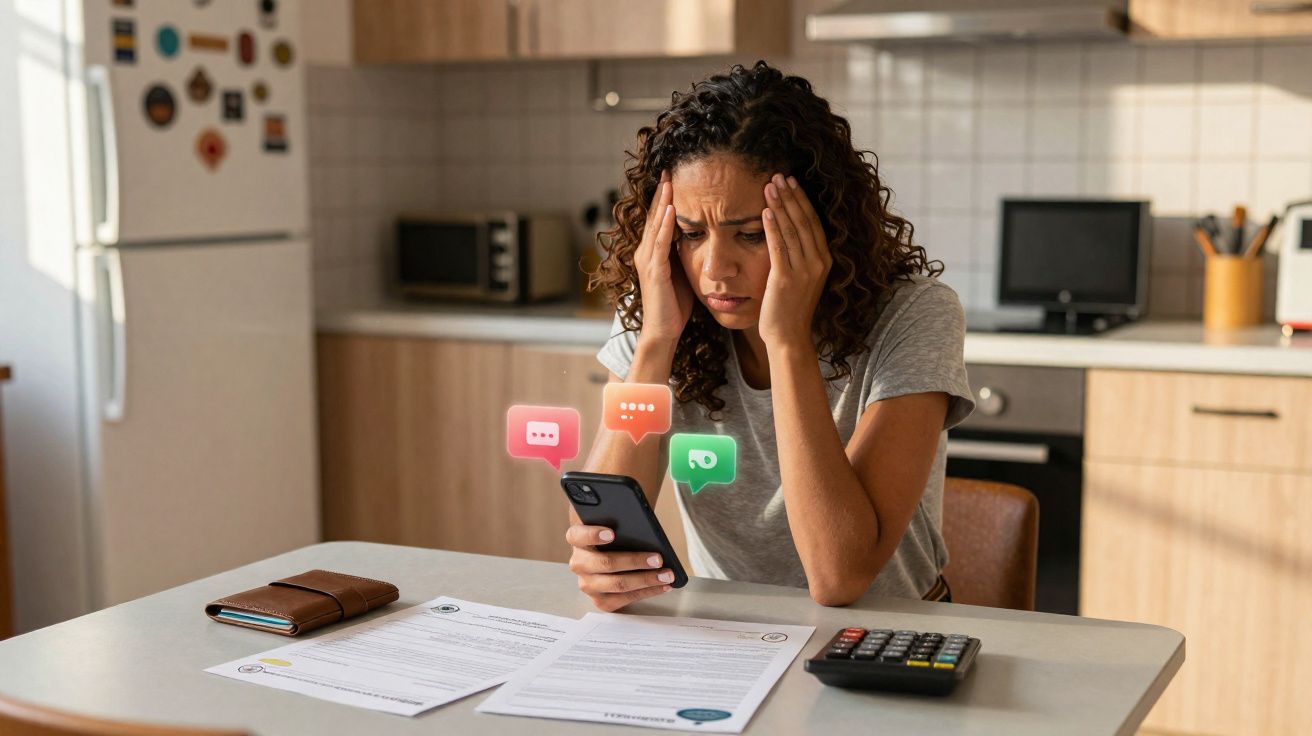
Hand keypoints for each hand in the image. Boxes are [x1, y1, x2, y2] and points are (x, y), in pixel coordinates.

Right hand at [566, 524, 674, 611]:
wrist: (609, 552)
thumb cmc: (614, 534)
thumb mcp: (613, 520)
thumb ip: (620, 516)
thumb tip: (641, 521)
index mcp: (576, 538)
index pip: (578, 535)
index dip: (593, 534)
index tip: (612, 533)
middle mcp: (579, 563)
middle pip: (605, 563)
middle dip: (634, 561)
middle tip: (658, 558)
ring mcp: (588, 584)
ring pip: (617, 584)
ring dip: (646, 580)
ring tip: (666, 575)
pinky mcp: (600, 600)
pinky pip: (624, 600)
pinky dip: (646, 592)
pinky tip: (662, 585)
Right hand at [631, 170, 694, 345]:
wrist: (663, 332)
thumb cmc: (674, 306)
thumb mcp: (681, 274)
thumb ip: (683, 255)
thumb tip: (699, 238)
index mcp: (652, 253)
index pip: (659, 219)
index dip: (665, 199)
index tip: (673, 178)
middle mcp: (646, 253)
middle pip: (654, 216)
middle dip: (661, 193)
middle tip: (668, 169)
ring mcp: (648, 261)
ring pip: (655, 225)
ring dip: (662, 202)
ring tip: (669, 181)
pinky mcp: (654, 271)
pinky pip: (660, 243)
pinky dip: (665, 226)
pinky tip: (671, 210)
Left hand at [759, 173, 831, 349]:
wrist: (789, 338)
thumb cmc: (790, 310)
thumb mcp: (801, 279)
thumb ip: (799, 257)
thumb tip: (787, 233)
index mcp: (824, 261)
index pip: (813, 223)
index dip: (802, 200)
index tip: (791, 182)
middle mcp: (818, 263)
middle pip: (804, 221)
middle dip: (791, 196)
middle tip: (778, 174)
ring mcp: (804, 271)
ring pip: (792, 230)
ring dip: (781, 205)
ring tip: (770, 185)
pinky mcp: (787, 279)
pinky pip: (780, 247)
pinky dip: (773, 227)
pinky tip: (766, 211)